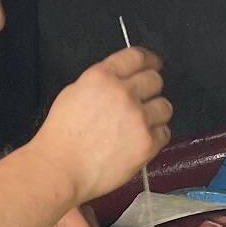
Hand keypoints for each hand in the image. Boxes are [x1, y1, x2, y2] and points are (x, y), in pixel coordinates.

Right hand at [29, 45, 171, 202]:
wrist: (61, 169)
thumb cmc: (60, 138)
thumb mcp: (73, 94)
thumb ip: (101, 83)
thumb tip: (120, 81)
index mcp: (102, 77)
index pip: (136, 57)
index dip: (149, 59)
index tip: (153, 63)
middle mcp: (123, 93)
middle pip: (155, 80)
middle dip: (151, 89)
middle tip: (144, 100)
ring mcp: (138, 118)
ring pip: (164, 106)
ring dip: (155, 113)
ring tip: (139, 125)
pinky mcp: (147, 143)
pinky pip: (164, 133)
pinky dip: (155, 137)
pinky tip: (138, 141)